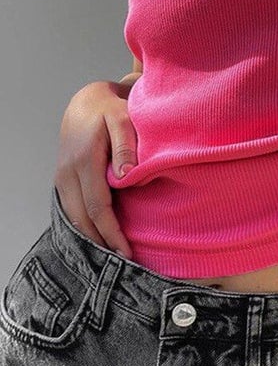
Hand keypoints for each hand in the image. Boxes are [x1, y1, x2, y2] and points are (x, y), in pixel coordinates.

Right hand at [53, 81, 137, 258]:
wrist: (86, 101)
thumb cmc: (111, 108)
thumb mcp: (122, 118)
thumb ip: (125, 146)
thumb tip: (124, 178)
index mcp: (85, 161)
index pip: (97, 207)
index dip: (112, 232)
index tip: (126, 252)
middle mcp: (68, 172)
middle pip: (83, 218)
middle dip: (101, 243)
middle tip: (123, 263)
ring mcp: (62, 177)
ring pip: (73, 217)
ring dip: (91, 238)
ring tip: (111, 257)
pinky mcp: (63, 179)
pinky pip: (71, 209)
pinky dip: (83, 226)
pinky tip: (98, 238)